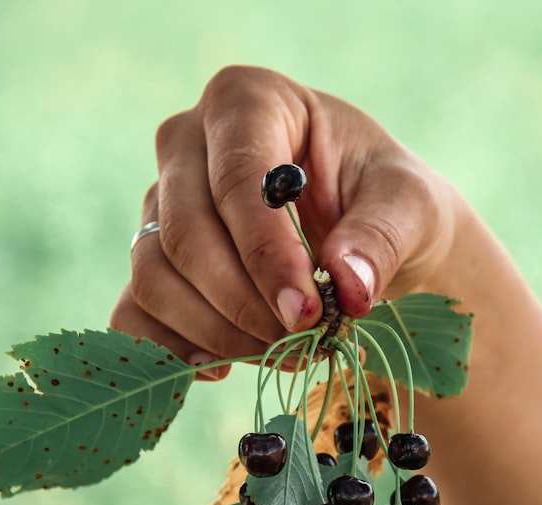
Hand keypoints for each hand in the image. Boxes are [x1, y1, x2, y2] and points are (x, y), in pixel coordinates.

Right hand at [110, 66, 460, 377]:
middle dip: (245, 303)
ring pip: (154, 276)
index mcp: (248, 100)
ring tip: (283, 353)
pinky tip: (223, 367)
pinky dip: (171, 349)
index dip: (267, 254)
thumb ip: (380, 237)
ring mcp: (160, 201)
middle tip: (303, 342)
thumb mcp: (409, 206)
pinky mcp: (152, 258)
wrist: (370, 233)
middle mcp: (187, 141)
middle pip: (186, 233)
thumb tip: (347, 287)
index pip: (236, 178)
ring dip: (217, 332)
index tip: (308, 312)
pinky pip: (133, 311)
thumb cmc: (387, 202)